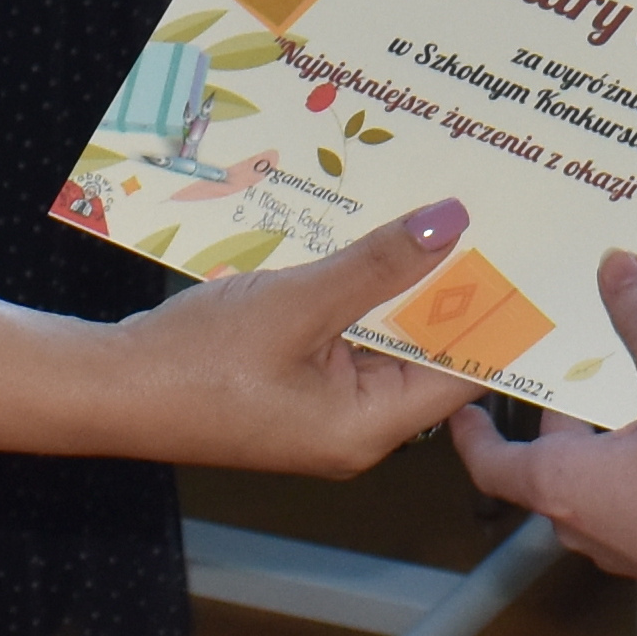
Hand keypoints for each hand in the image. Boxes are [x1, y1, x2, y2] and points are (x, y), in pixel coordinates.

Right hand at [93, 198, 491, 476]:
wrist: (109, 388)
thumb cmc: (196, 363)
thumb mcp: (298, 302)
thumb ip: (378, 265)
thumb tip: (453, 223)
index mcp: (369, 426)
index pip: (462, 372)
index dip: (496, 312)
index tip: (527, 254)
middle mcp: (358, 425)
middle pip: (426, 350)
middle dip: (449, 284)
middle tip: (488, 214)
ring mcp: (324, 405)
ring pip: (385, 334)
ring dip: (400, 279)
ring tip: (437, 209)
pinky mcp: (296, 382)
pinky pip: (346, 331)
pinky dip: (358, 288)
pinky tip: (369, 235)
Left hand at [447, 247, 636, 616]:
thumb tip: (613, 262)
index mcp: (562, 483)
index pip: (490, 461)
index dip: (470, 430)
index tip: (461, 402)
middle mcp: (579, 519)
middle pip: (546, 460)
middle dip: (554, 412)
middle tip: (563, 362)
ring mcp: (620, 543)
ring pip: (589, 479)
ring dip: (596, 436)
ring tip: (620, 383)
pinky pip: (625, 498)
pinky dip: (628, 461)